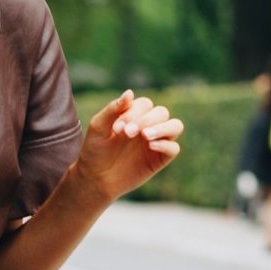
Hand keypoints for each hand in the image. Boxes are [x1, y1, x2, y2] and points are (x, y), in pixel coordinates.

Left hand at [70, 90, 182, 205]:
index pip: (145, 104)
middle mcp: (148, 126)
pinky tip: (150, 146)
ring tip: (145, 136)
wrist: (95, 177)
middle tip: (127, 133)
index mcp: (134, 115)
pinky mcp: (160, 159)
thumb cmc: (95, 149)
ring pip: (175, 125)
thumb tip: (130, 92)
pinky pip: (174, 148)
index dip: (134, 112)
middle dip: (145, 120)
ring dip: (162, 128)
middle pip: (161, 112)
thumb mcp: (99, 126)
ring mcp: (156, 142)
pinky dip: (165, 144)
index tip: (117, 128)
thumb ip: (113, 109)